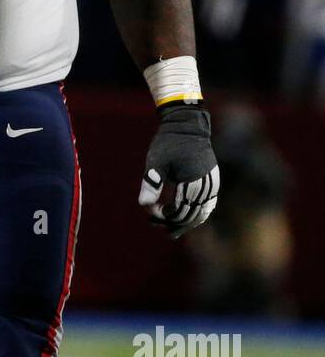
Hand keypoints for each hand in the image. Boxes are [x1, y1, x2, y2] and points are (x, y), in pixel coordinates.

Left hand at [138, 103, 219, 237]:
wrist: (188, 125)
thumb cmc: (169, 142)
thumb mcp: (156, 161)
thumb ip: (150, 183)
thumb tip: (143, 205)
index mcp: (193, 179)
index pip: (179, 209)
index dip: (164, 215)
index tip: (149, 210)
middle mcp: (206, 184)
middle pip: (191, 215)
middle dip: (172, 222)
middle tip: (154, 223)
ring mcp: (212, 184)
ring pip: (201, 213)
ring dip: (185, 222)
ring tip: (169, 231)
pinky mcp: (213, 182)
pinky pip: (208, 205)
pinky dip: (197, 215)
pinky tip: (184, 220)